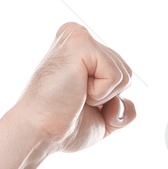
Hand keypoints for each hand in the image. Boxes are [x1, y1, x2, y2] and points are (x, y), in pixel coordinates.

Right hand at [14, 22, 135, 153]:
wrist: (40, 133)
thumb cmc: (64, 127)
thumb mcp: (103, 119)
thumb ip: (122, 108)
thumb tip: (126, 103)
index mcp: (82, 50)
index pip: (122, 76)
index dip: (109, 101)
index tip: (78, 103)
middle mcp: (78, 36)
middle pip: (127, 74)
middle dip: (109, 99)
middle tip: (76, 101)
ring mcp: (78, 36)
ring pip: (125, 75)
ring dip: (104, 97)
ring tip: (75, 95)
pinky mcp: (80, 41)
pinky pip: (116, 76)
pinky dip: (101, 94)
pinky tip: (76, 90)